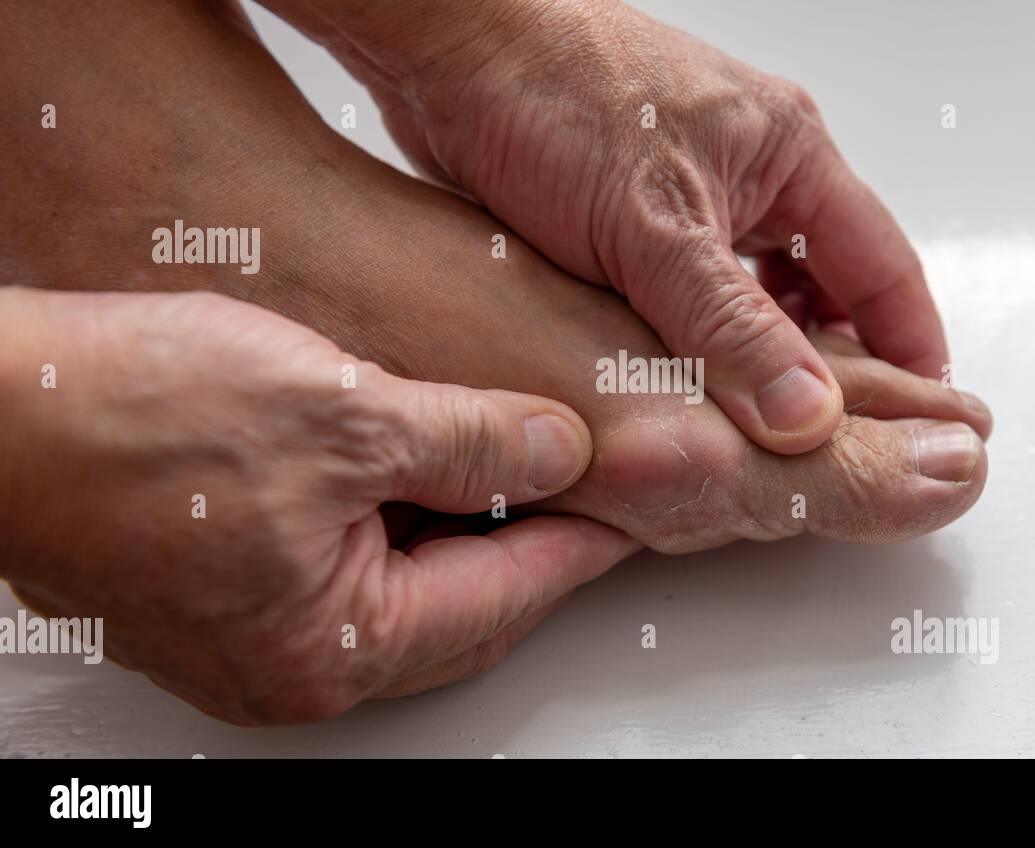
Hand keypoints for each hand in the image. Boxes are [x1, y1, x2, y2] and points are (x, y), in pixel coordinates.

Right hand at [0, 288, 637, 723]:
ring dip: (464, 528)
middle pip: (461, 608)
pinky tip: (417, 464)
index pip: (506, 597)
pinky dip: (398, 520)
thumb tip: (558, 451)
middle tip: (593, 487)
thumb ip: (468, 441)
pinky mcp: (223, 589)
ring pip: (406, 587)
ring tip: (517, 464)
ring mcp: (252, 634)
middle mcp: (293, 664)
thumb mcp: (338, 412)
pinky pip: (347, 567)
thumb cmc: (126, 416)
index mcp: (333, 648)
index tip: (636, 505)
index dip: (583, 541)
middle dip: (533, 544)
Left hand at [263, 0, 950, 454]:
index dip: (907, 347)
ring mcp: (692, 193)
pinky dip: (695, 340)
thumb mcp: (656, 231)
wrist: (449, 51)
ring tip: (751, 426)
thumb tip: (806, 413)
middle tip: (825, 441)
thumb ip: (731, 330)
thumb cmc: (553, 93)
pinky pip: (692, 295)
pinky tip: (681, 383)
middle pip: (822, 287)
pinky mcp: (635, 216)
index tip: (918, 415)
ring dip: (752, 355)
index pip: (882, 267)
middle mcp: (751, 171)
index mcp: (789, 154)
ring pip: (751, 297)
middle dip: (827, 362)